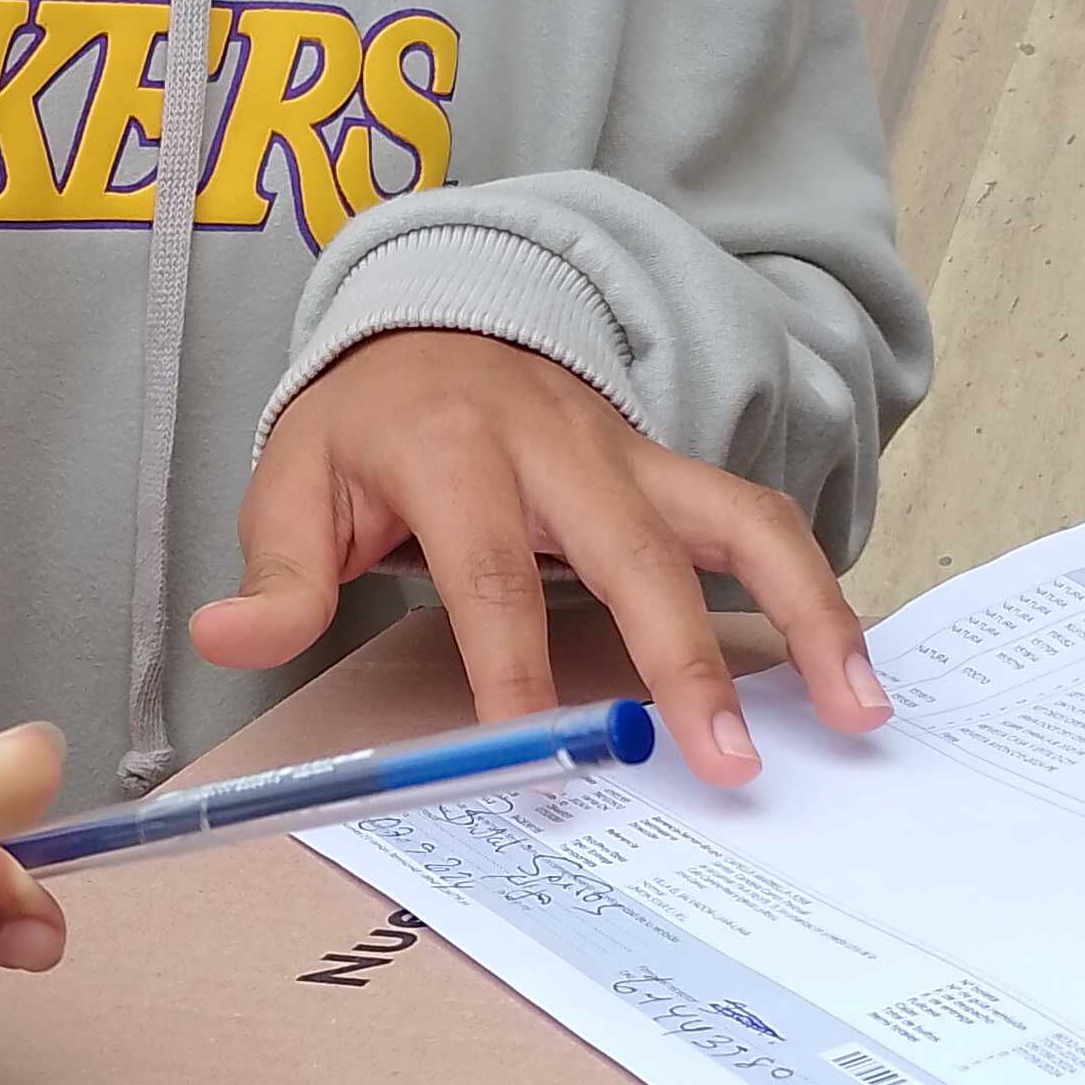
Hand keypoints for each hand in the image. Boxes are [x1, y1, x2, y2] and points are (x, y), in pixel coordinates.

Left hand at [193, 333, 890, 787]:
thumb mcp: (293, 483)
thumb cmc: (363, 428)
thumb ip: (275, 573)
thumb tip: (226, 639)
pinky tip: (854, 671)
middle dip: (683, 660)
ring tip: (858, 712)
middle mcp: (560, 444)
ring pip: (738, 522)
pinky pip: (760, 522)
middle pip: (636, 555)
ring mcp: (632, 454)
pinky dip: (817, 590)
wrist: (431, 322)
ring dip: (806, 615)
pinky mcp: (674, 470)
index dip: (514, 665)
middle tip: (722, 762)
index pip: (490, 569)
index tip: (541, 751)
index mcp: (453, 448)